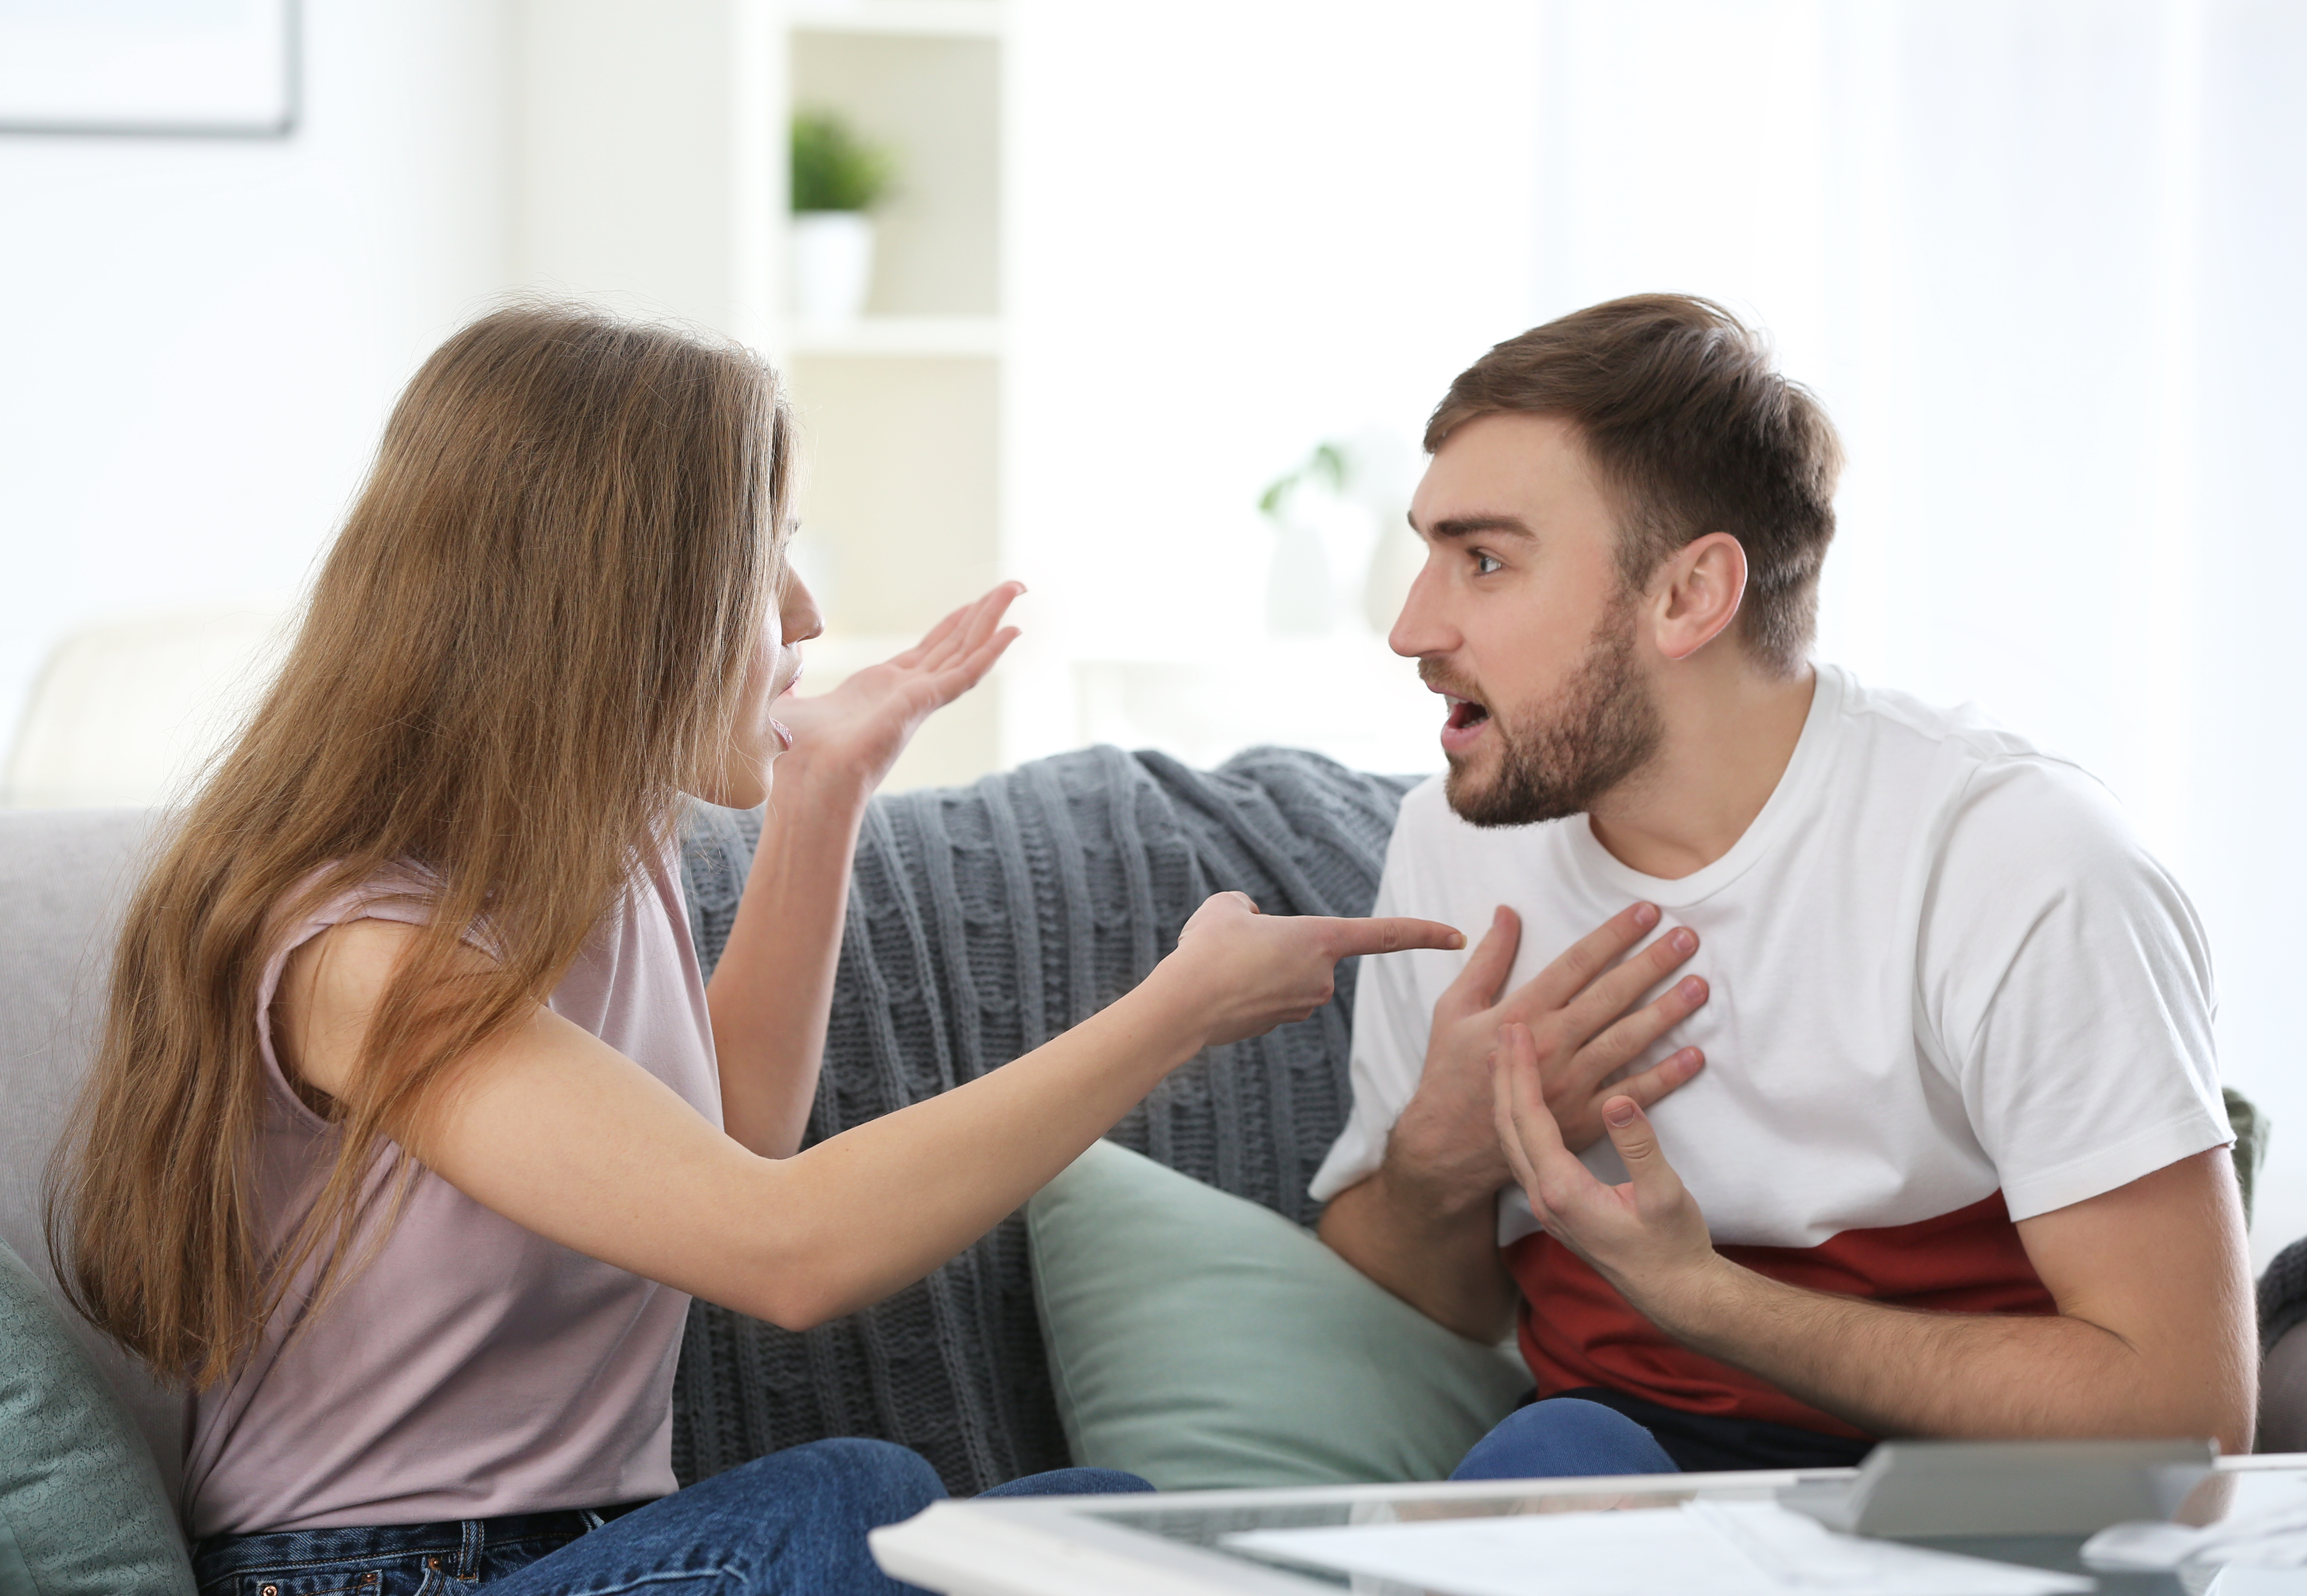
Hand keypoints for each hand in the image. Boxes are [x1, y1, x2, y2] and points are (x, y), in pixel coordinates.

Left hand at [773, 583, 1022, 793]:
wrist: (805, 783)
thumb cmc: (794, 756)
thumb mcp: (788, 705)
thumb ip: (787, 685)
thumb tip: (769, 671)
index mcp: (880, 690)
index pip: (927, 651)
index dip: (951, 626)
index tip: (972, 605)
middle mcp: (906, 693)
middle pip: (953, 644)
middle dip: (980, 614)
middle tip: (1010, 588)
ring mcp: (918, 699)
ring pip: (964, 651)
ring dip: (991, 620)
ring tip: (1016, 590)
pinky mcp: (923, 704)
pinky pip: (965, 674)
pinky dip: (989, 652)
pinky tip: (1011, 632)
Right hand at [1146, 892, 1464, 1049]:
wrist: (1182, 1007)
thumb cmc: (1208, 950)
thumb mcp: (1226, 907)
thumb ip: (1248, 909)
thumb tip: (1253, 924)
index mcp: (1321, 941)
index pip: (1386, 935)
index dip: (1424, 932)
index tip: (1457, 935)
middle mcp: (1321, 978)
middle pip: (1308, 950)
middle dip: (1276, 944)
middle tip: (1234, 943)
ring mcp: (1301, 1005)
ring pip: (1284, 973)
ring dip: (1258, 967)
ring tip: (1220, 968)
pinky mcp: (1278, 1024)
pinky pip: (1269, 994)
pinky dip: (1247, 988)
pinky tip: (1219, 989)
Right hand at [1389, 902, 1708, 1205]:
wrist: (1449, 1145)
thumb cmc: (1451, 1071)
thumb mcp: (1455, 1008)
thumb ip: (1487, 960)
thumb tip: (1508, 912)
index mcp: (1521, 1014)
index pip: (1577, 964)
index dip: (1614, 935)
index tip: (1647, 912)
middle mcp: (1550, 1045)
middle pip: (1610, 996)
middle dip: (1651, 964)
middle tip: (1687, 939)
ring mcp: (1570, 1084)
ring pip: (1627, 1040)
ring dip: (1667, 1012)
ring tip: (1699, 987)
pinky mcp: (1583, 1119)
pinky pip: (1632, 1094)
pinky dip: (1666, 1076)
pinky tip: (1695, 1055)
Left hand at [1493, 1021, 1718, 1314]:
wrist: (1674, 1294)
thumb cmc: (1673, 1247)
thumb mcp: (1665, 1195)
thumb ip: (1639, 1148)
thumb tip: (1617, 1101)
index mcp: (1562, 1191)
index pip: (1530, 1118)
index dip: (1521, 1070)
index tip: (1517, 1030)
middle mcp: (1544, 1198)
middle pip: (1509, 1126)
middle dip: (1504, 1075)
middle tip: (1504, 1030)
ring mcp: (1547, 1206)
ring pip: (1513, 1141)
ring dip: (1507, 1097)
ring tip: (1505, 1058)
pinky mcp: (1557, 1208)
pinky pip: (1525, 1154)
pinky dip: (1520, 1120)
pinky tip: (1525, 1104)